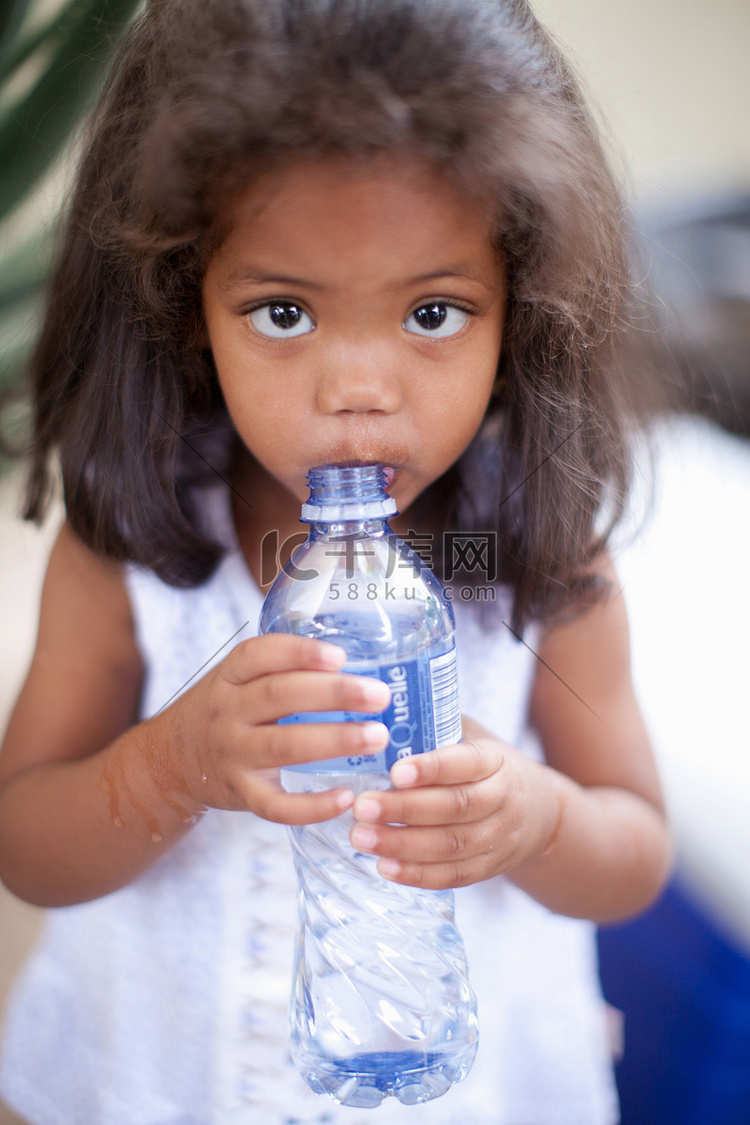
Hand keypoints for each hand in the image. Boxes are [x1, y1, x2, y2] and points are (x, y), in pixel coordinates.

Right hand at [158, 634, 390, 825]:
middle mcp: (227, 712)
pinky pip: (275, 805)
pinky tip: (346, 797)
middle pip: (280, 696)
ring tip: (377, 736)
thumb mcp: (237, 680)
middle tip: (380, 695)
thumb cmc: (225, 711)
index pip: (259, 655)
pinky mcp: (241, 795)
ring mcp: (232, 755)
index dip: (300, 653)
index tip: (340, 655)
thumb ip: (281, 668)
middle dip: (334, 693)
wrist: (171, 762)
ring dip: (334, 740)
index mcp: (229, 676)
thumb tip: (357, 662)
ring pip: (283, 746)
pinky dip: (311, 806)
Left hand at [349, 717, 560, 888]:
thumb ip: (435, 731)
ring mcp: (498, 837)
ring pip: (451, 845)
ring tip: (361, 837)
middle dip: (405, 809)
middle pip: (455, 807)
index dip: (433, 768)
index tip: (395, 771)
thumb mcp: (471, 737)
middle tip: (362, 806)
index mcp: (496, 759)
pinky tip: (384, 866)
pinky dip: (417, 874)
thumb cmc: (485, 766)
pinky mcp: (489, 867)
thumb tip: (376, 721)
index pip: (467, 763)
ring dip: (402, 844)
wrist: (536, 811)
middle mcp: (502, 798)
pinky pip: (453, 876)